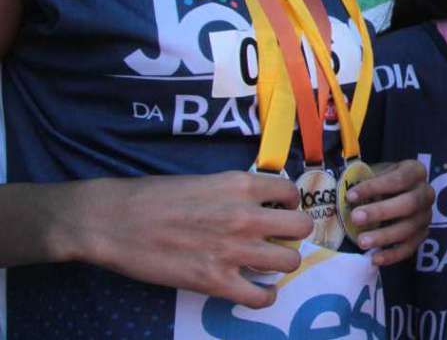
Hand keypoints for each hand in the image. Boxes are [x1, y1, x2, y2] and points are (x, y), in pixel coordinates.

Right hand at [72, 172, 312, 308]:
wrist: (113, 221)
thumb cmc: (152, 197)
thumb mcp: (204, 180)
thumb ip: (234, 192)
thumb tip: (256, 204)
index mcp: (241, 185)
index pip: (291, 192)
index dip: (286, 203)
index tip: (276, 211)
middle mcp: (245, 216)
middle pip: (302, 227)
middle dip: (293, 234)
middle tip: (276, 238)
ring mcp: (233, 250)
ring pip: (290, 261)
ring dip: (281, 263)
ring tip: (265, 264)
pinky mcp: (215, 282)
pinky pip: (261, 297)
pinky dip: (263, 296)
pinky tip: (254, 290)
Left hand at [346, 160, 433, 265]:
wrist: (393, 192)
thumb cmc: (380, 182)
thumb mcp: (374, 173)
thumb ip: (362, 180)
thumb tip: (338, 194)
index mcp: (415, 171)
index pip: (398, 179)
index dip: (374, 187)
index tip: (350, 195)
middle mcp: (426, 193)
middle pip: (409, 204)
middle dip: (381, 212)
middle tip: (355, 218)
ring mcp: (426, 216)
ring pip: (409, 228)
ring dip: (384, 236)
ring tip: (361, 241)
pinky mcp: (422, 235)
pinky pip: (410, 248)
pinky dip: (392, 255)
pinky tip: (375, 258)